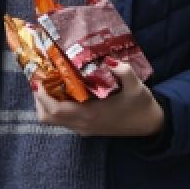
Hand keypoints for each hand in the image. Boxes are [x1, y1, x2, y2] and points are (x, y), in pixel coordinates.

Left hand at [32, 59, 164, 137]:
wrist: (151, 125)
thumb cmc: (141, 105)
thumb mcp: (136, 86)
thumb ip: (124, 71)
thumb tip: (109, 59)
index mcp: (90, 115)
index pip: (55, 110)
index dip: (41, 95)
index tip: (37, 78)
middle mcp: (82, 124)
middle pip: (47, 117)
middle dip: (39, 98)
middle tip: (41, 77)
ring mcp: (83, 128)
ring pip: (53, 120)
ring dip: (46, 103)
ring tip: (49, 82)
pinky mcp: (86, 128)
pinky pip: (62, 120)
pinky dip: (55, 107)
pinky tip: (63, 90)